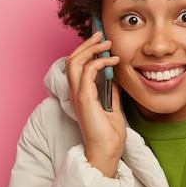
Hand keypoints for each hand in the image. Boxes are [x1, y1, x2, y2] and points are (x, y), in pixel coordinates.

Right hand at [66, 31, 124, 176]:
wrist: (107, 150)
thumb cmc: (109, 133)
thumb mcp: (112, 106)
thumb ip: (110, 92)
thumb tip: (113, 79)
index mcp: (81, 94)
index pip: (76, 65)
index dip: (86, 51)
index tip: (101, 42)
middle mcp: (75, 92)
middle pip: (72, 59)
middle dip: (86, 44)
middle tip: (102, 35)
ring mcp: (78, 95)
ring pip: (74, 61)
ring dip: (91, 49)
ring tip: (107, 44)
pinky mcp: (85, 98)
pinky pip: (88, 71)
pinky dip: (100, 62)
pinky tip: (113, 61)